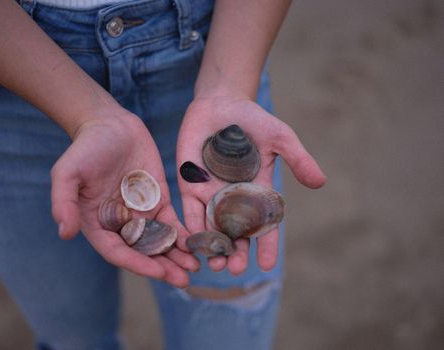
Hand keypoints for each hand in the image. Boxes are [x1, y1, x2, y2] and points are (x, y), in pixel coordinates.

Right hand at [50, 111, 199, 287]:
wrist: (110, 124)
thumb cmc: (85, 148)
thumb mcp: (67, 172)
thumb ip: (63, 201)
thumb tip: (64, 232)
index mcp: (98, 224)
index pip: (118, 252)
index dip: (137, 264)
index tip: (157, 272)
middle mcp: (121, 223)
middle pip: (143, 252)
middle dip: (163, 268)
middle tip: (184, 280)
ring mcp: (142, 213)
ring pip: (161, 242)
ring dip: (177, 257)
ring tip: (195, 268)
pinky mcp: (159, 200)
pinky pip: (173, 222)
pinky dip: (184, 235)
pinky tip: (198, 244)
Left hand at [177, 96, 325, 274]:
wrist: (220, 103)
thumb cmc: (253, 119)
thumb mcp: (280, 137)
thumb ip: (297, 159)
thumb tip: (320, 183)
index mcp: (257, 190)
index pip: (264, 223)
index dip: (267, 244)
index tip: (268, 266)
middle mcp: (234, 197)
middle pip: (236, 232)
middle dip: (236, 252)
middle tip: (234, 269)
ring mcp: (211, 192)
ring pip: (212, 227)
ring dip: (213, 247)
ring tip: (215, 264)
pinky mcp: (190, 184)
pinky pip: (190, 210)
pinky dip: (191, 227)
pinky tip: (192, 243)